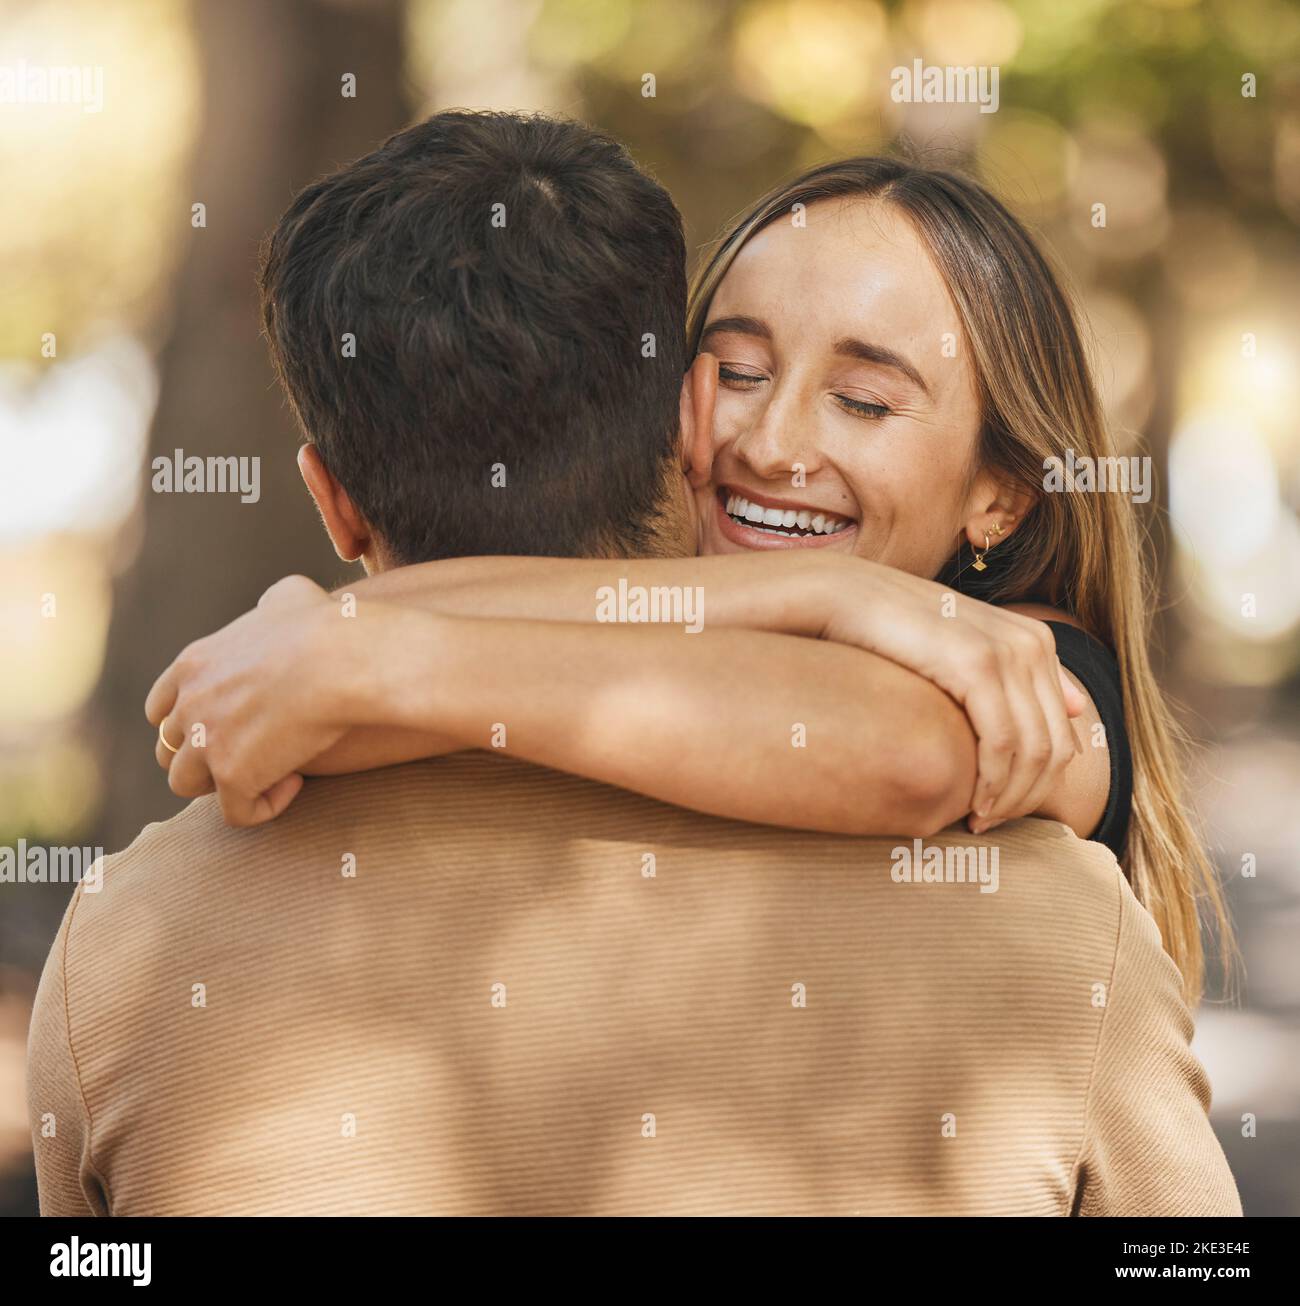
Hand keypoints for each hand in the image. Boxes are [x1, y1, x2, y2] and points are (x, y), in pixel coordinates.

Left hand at [145, 575, 364, 826]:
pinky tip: (295, 784)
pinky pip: (237, 812)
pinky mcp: (233, 776)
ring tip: (267, 773)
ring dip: (223, 784)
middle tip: (251, 752)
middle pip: (169, 748)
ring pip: (186, 783)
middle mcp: (189, 704)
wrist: (340, 658)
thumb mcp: (290, 596)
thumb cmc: (324, 624)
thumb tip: (277, 607)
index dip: (188, 722)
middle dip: (204, 755)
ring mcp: (206, 743)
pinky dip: (262, 805)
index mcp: (194, 664)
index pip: (160, 707)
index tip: (226, 726)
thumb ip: (269, 606)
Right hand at [815, 559, 1086, 832]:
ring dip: (1009, 798)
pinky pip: (1002, 743)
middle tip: (989, 825)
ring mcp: (1008, 652)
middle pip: (1055, 749)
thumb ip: (1021, 674)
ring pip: (1034, 752)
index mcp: (1036, 642)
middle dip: (1026, 798)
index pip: (1061, 735)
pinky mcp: (978, 664)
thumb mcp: (964, 650)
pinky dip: (992, 783)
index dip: (1037, 785)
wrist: (844, 598)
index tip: (999, 810)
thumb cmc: (892, 632)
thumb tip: (1079, 706)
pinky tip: (970, 804)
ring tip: (977, 822)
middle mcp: (1031, 644)